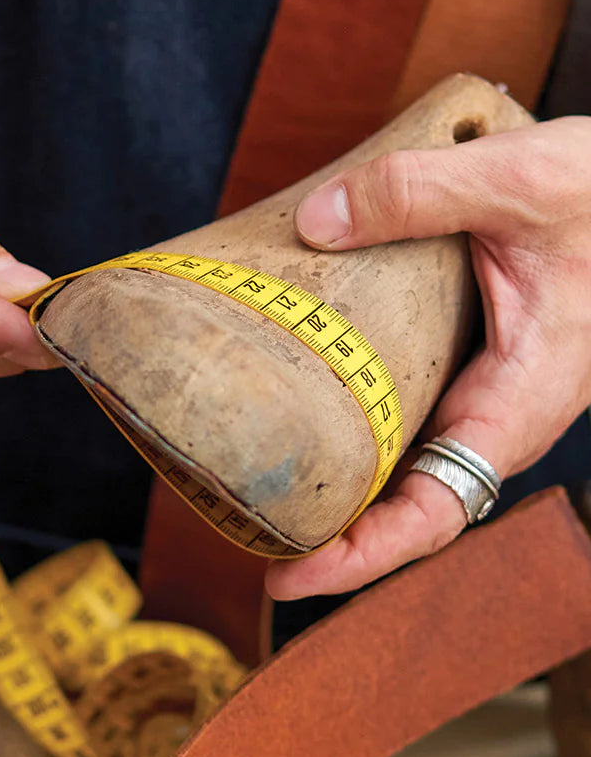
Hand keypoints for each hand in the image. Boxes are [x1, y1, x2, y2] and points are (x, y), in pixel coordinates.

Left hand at [265, 116, 590, 599]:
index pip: (437, 512)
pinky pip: (403, 412)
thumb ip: (417, 193)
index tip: (288, 576)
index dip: (361, 556)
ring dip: (333, 479)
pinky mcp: (465, 362)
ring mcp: (481, 391)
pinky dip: (349, 420)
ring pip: (400, 461)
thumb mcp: (516, 180)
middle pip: (403, 502)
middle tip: (236, 526)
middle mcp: (498, 412)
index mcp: (519, 400)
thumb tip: (317, 222)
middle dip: (326, 530)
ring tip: (246, 480)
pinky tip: (291, 401)